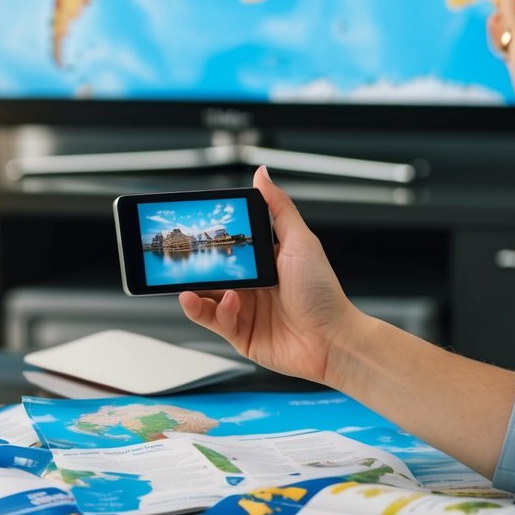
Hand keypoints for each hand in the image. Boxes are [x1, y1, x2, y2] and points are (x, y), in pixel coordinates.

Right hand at [178, 166, 359, 382]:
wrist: (333, 339)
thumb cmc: (323, 292)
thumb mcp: (300, 241)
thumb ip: (278, 207)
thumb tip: (262, 174)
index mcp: (263, 262)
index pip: (229, 246)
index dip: (211, 239)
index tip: (194, 229)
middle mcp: (252, 286)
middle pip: (212, 272)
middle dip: (195, 266)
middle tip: (181, 259)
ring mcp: (245, 311)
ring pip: (206, 298)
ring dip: (194, 292)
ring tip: (188, 288)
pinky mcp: (241, 335)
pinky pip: (216, 321)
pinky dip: (212, 312)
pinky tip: (226, 304)